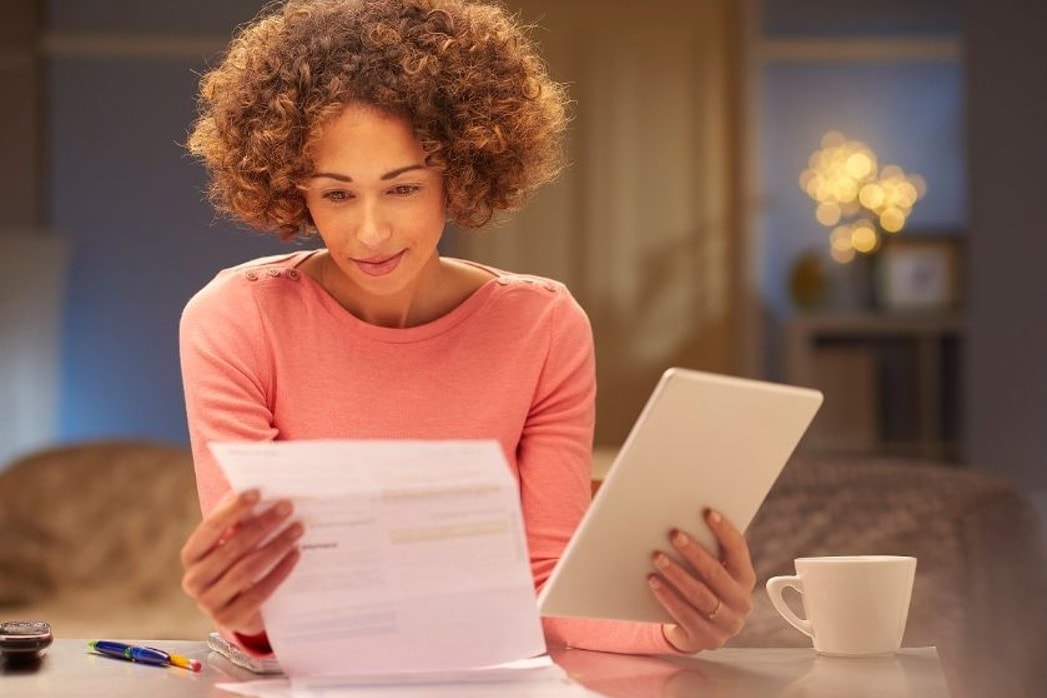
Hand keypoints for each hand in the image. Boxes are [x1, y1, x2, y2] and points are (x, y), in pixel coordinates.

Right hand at [180, 489, 302, 635]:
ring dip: (275, 546)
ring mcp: (209, 603)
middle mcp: (194, 580)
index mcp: (191, 555)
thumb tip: (262, 491)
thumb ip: (239, 522)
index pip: (211, 528)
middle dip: (262, 525)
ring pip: (246, 570)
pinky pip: (259, 593)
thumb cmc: (237, 566)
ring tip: (297, 529)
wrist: (241, 611)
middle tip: (287, 507)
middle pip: (232, 548)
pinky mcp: (229, 620)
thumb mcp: (232, 545)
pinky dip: (279, 571)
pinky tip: (295, 554)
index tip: (257, 492)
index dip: (233, 509)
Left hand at [647, 509, 755, 652]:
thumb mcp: (710, 571)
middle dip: (694, 552)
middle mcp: (741, 602)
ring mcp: (725, 623)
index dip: (724, 531)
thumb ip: (709, 550)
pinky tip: (653, 581)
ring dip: (677, 574)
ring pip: (700, 595)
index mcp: (745, 578)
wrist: (694, 630)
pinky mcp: (705, 638)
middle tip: (673, 533)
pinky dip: (667, 596)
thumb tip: (687, 515)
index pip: (738, 550)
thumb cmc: (702, 588)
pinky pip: (685, 615)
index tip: (707, 512)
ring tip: (657, 556)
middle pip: (716, 573)